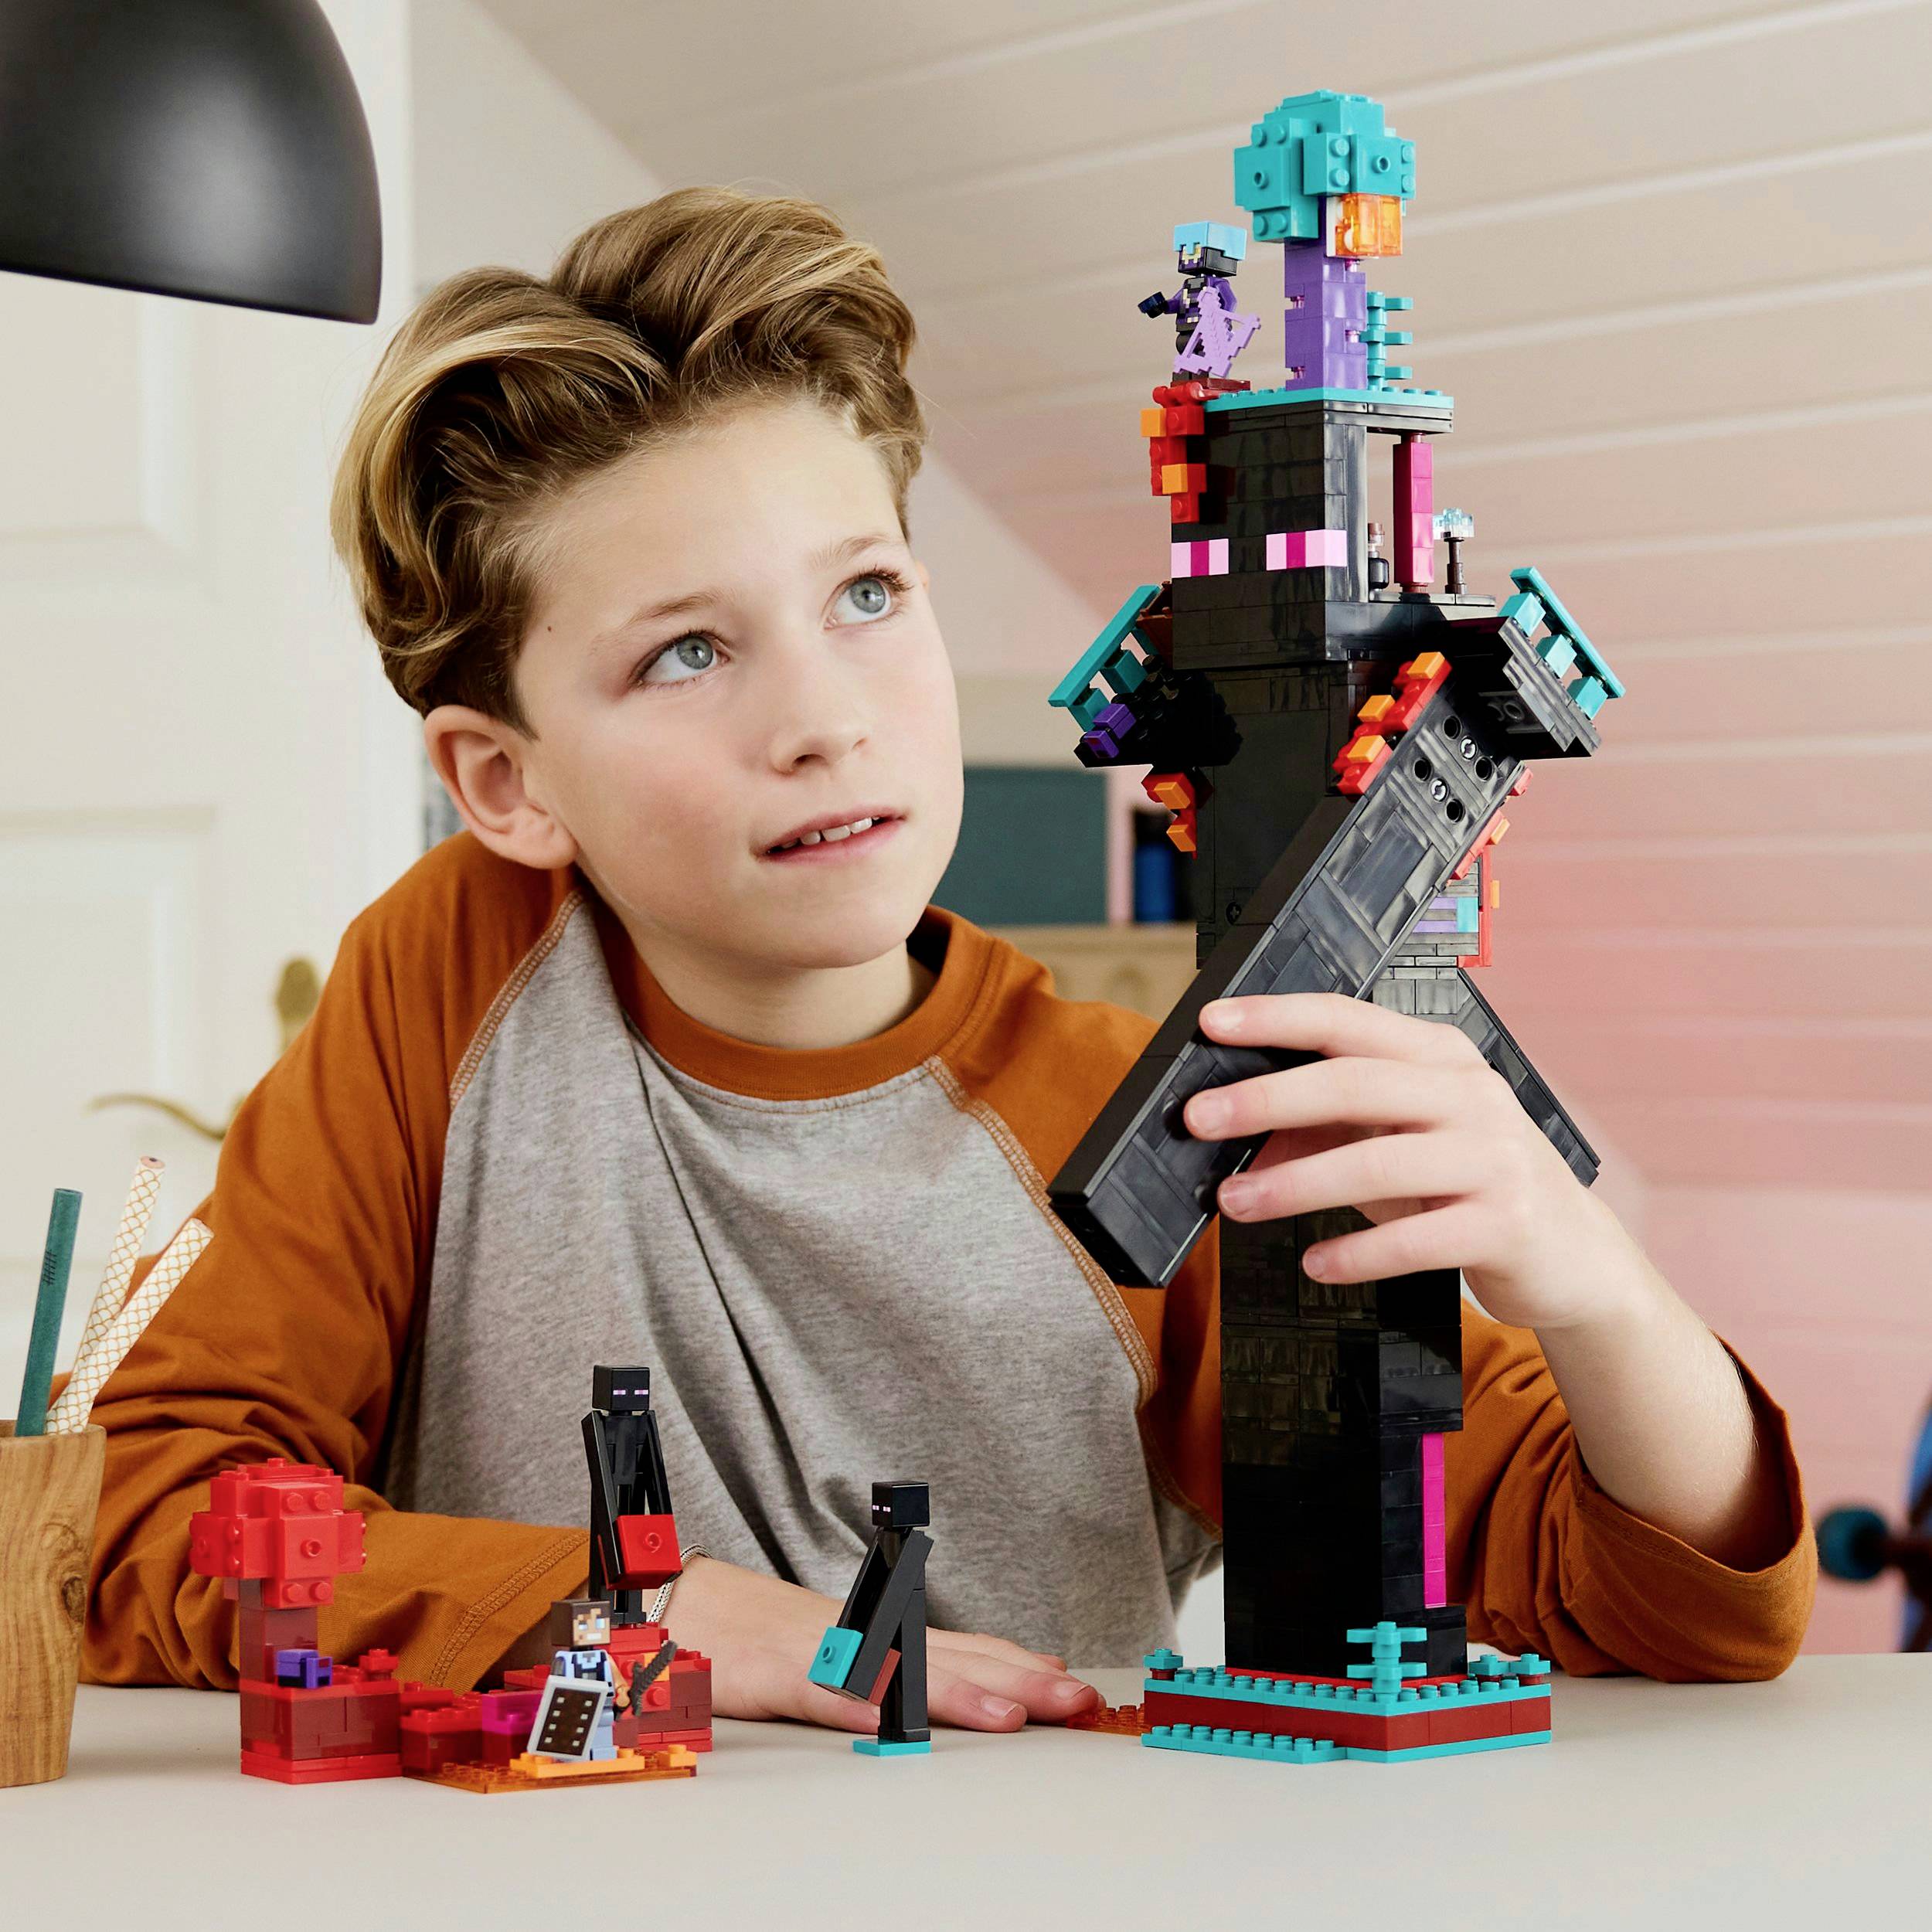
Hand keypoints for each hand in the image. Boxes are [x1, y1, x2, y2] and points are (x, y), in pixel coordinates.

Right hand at [663, 1556, 1099, 1733]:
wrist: (685, 1608)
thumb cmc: (773, 1640)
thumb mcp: (853, 1651)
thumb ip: (922, 1665)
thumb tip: (1002, 1678)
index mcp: (886, 1639)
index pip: (969, 1650)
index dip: (1024, 1668)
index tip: (1078, 1687)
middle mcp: (865, 1640)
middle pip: (953, 1659)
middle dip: (1018, 1683)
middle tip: (1074, 1701)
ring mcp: (820, 1653)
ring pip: (895, 1672)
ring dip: (952, 1694)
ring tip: (1005, 1718)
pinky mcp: (769, 1674)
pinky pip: (813, 1687)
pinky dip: (848, 1700)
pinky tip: (881, 1719)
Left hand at [1183, 992, 1633, 1330]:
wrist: (1576, 1256)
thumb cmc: (1468, 1186)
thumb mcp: (1398, 1142)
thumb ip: (1327, 1129)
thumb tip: (1237, 1133)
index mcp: (1441, 1056)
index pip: (1348, 1019)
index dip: (1277, 1017)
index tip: (1212, 1023)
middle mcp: (1471, 1093)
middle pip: (1354, 1083)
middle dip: (1265, 1098)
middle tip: (1197, 1118)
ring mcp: (1494, 1157)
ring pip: (1378, 1161)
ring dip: (1294, 1183)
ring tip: (1234, 1202)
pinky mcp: (1507, 1224)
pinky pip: (1415, 1237)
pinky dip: (1357, 1251)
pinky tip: (1315, 1262)